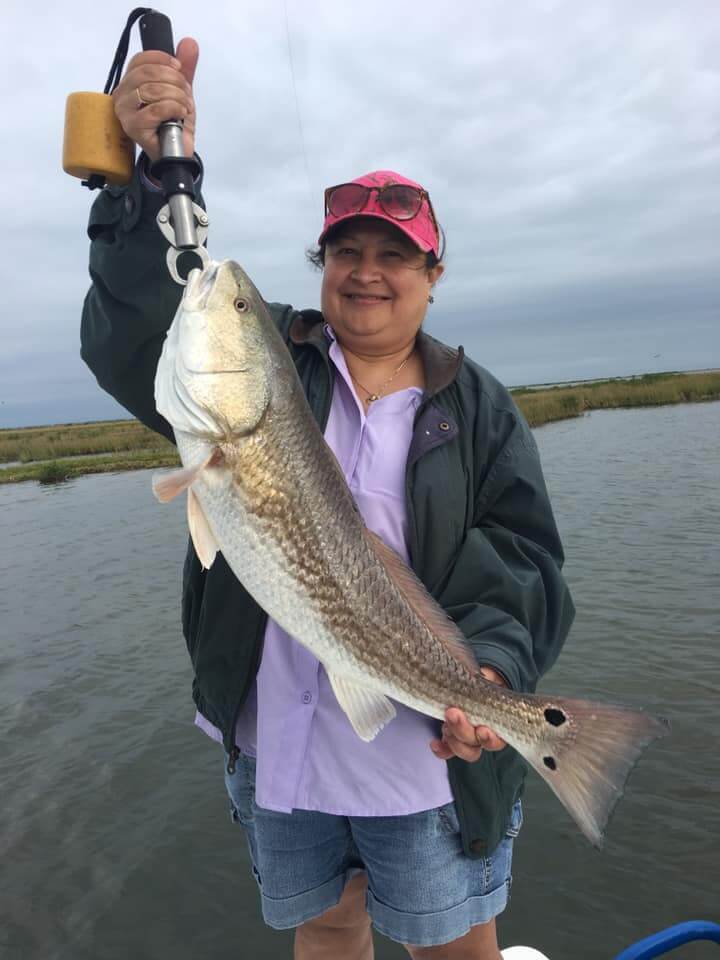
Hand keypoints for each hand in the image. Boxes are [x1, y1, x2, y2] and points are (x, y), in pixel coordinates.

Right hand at [112, 37, 198, 162]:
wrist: (176, 154)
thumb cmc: (173, 123)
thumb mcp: (181, 92)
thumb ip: (184, 69)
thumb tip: (189, 43)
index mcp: (130, 82)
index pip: (140, 60)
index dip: (162, 59)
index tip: (179, 68)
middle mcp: (122, 95)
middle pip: (147, 73)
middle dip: (174, 80)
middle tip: (186, 93)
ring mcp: (125, 112)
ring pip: (152, 90)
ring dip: (177, 96)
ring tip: (185, 107)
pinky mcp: (133, 127)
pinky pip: (155, 110)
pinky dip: (174, 108)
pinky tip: (180, 114)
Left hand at [430, 666, 507, 761]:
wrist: (460, 675)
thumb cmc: (472, 673)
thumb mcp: (476, 671)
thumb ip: (475, 675)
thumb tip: (472, 673)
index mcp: (498, 718)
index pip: (498, 738)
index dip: (491, 738)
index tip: (482, 729)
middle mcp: (484, 732)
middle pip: (478, 744)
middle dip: (464, 730)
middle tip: (452, 713)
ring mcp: (468, 736)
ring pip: (466, 751)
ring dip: (454, 741)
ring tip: (445, 725)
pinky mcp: (453, 737)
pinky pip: (448, 751)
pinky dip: (442, 750)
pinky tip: (434, 743)